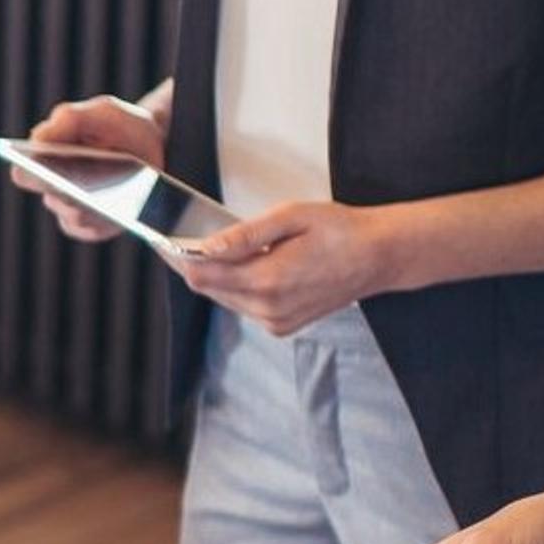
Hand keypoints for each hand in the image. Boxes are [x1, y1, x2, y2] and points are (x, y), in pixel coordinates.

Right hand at [15, 94, 168, 243]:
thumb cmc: (121, 127)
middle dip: (60, 193)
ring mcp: (73, 209)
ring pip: (73, 216)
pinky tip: (118, 215)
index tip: (38, 170)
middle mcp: (53, 188)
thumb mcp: (102, 112)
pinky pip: (93, 230)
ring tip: (101, 203)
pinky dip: (104, 223)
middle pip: (50, 197)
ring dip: (87, 209)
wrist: (157, 147)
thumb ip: (70, 118)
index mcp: (44, 158)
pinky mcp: (94, 227)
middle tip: (70, 190)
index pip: (24, 172)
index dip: (28, 172)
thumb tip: (37, 138)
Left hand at [176, 199, 394, 335]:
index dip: (178, 258)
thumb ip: (245, 234)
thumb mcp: (291, 217)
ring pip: (225, 298)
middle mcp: (269, 308)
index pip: (202, 276)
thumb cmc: (341, 231)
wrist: (379, 256)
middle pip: (208, 289)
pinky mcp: (282, 325)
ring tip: (223, 249)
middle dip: (194, 265)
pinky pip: (244, 306)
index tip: (163, 240)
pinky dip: (238, 286)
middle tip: (186, 239)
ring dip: (218, 276)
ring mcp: (275, 321)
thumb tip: (207, 246)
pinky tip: (251, 265)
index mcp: (268, 280)